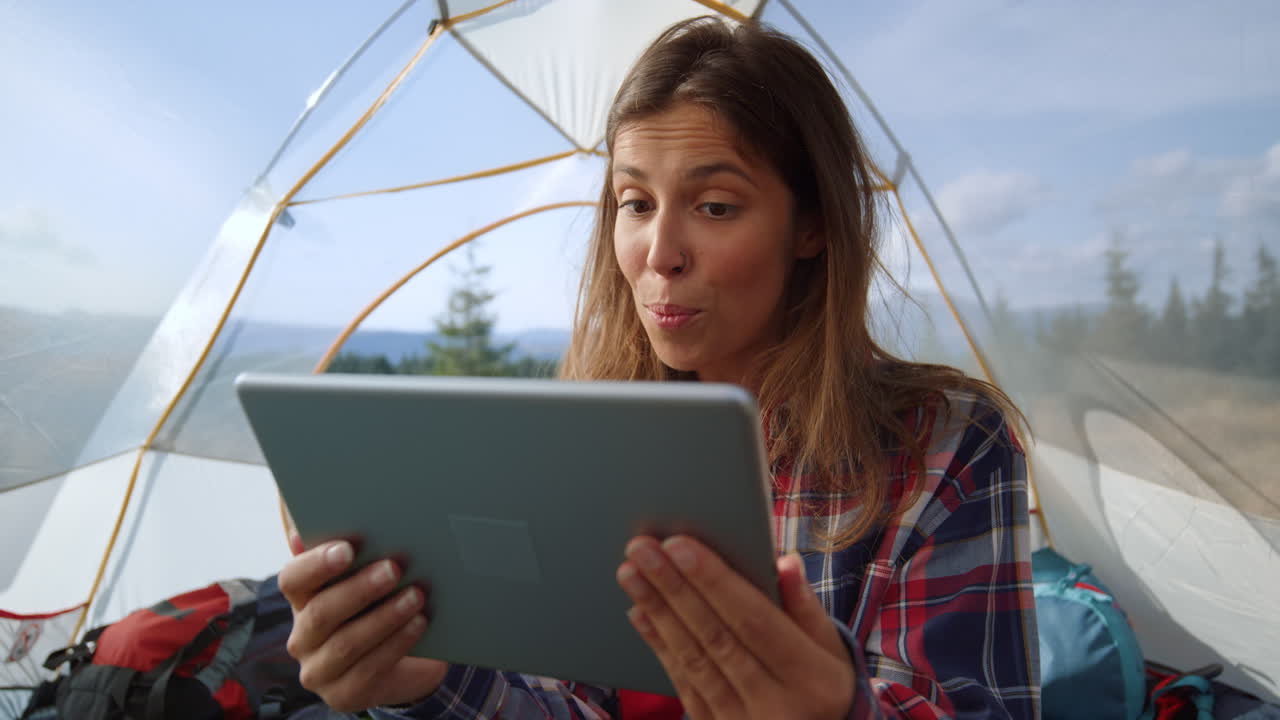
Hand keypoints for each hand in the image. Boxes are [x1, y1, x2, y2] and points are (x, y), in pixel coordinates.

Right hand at [279, 533, 448, 711]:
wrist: (402, 662)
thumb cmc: (379, 607)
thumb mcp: (366, 578)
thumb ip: (354, 549)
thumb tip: (348, 510)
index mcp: (301, 600)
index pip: (293, 579)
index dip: (316, 563)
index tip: (347, 548)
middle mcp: (302, 637)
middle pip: (321, 612)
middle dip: (360, 589)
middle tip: (394, 568)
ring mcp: (319, 670)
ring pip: (347, 643)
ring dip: (385, 617)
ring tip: (416, 596)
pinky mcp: (343, 695)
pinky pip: (370, 668)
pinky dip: (397, 642)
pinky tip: (419, 623)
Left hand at [617, 536, 853, 719]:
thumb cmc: (824, 686)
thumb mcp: (833, 650)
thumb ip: (807, 607)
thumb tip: (785, 562)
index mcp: (810, 677)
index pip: (755, 620)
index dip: (715, 581)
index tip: (679, 544)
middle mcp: (775, 705)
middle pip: (715, 637)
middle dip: (674, 588)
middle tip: (641, 549)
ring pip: (693, 661)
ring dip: (658, 612)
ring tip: (631, 573)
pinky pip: (684, 686)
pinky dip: (660, 647)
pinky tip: (640, 614)